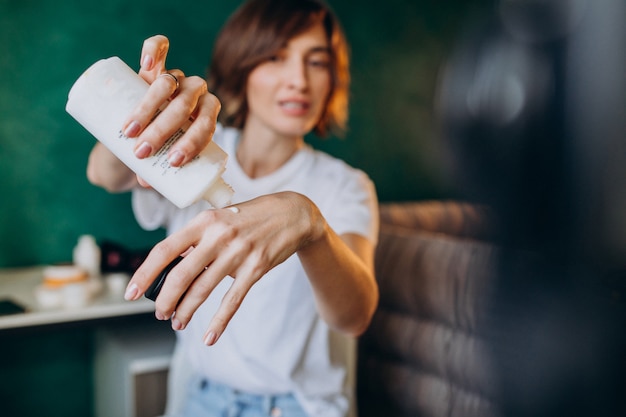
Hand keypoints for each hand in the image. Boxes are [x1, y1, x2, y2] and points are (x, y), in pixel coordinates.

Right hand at [122, 35, 220, 167]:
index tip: (173, 162)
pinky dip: (154, 50)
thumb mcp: (159, 165)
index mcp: (205, 118)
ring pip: (170, 82)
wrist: (136, 135)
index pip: (207, 126)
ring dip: (150, 107)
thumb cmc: (154, 154)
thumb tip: (149, 183)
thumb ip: (157, 172)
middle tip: (143, 152)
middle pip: (186, 106)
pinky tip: (147, 63)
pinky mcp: (154, 66)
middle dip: (164, 131)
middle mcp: (195, 95)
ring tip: (131, 131)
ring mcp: (175, 78)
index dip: (194, 142)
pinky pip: (158, 47)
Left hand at [124, 192, 320, 344]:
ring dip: (187, 311)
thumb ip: (197, 240)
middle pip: (181, 275)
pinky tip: (210, 336)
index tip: (131, 292)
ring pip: (203, 289)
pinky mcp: (256, 268)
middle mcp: (219, 236)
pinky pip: (233, 300)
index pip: (165, 249)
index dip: (145, 273)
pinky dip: (219, 321)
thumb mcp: (220, 218)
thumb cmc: (250, 217)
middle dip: (165, 300)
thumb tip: (173, 266)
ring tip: (178, 322)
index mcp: (204, 222)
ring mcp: (238, 253)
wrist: (292, 214)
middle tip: (160, 313)